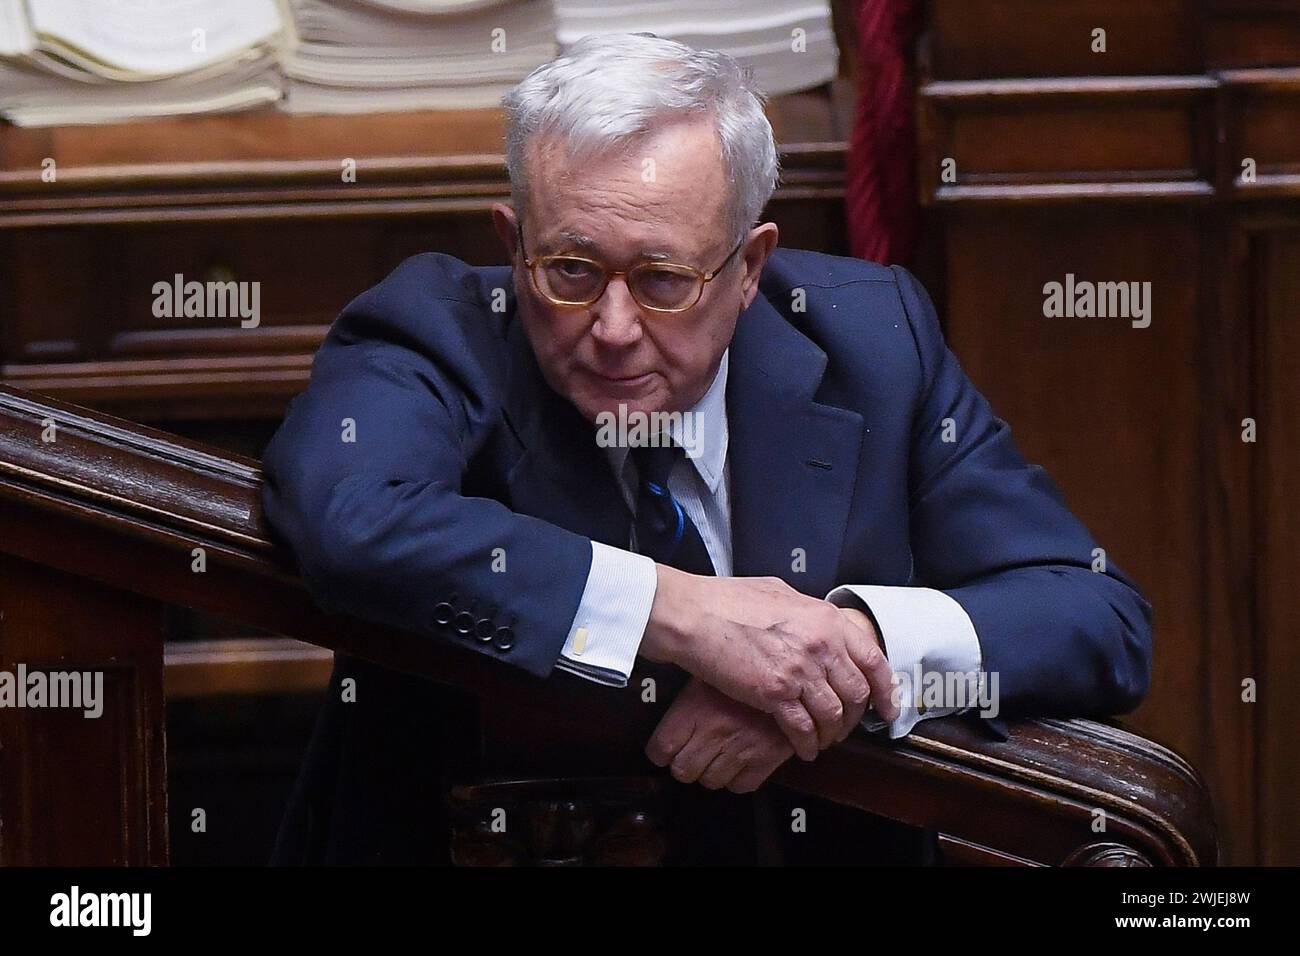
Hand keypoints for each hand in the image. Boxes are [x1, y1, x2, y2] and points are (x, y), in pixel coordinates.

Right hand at [639, 568, 898, 760]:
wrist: (695, 615)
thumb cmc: (727, 600)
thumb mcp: (779, 593)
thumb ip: (807, 614)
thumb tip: (818, 624)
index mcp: (826, 619)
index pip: (873, 660)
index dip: (885, 690)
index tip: (885, 707)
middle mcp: (821, 644)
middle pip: (856, 693)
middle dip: (853, 717)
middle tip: (844, 727)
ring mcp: (800, 670)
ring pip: (833, 715)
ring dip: (830, 734)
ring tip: (822, 741)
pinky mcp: (776, 694)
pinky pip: (803, 728)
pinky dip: (806, 744)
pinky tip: (803, 749)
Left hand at [645, 677, 795, 792]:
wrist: (789, 673)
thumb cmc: (744, 671)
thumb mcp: (707, 676)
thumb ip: (685, 699)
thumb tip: (661, 698)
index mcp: (694, 709)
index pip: (660, 750)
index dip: (660, 753)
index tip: (665, 751)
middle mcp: (713, 732)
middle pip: (682, 771)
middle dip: (684, 765)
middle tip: (690, 755)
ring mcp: (739, 748)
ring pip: (710, 781)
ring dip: (710, 772)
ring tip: (716, 756)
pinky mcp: (764, 760)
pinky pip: (740, 786)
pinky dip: (737, 779)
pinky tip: (737, 762)